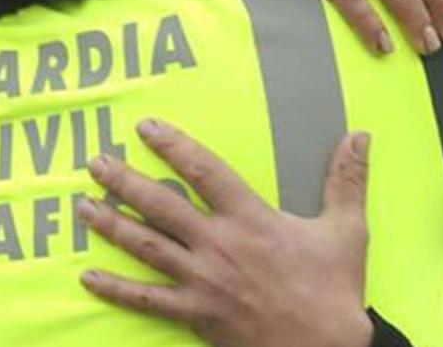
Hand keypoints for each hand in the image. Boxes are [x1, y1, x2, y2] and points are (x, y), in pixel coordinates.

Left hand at [78, 120, 372, 346]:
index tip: (146, 128)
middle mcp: (220, 245)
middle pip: (161, 206)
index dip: (174, 146)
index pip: (205, 172)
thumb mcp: (348, 229)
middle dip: (125, 181)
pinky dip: (116, 288)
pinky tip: (88, 276)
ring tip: (82, 206)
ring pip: (146, 247)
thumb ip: (347, 178)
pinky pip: (146, 300)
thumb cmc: (334, 288)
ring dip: (111, 225)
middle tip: (95, 162)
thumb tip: (359, 135)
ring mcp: (203, 281)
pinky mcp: (195, 314)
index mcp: (252, 219)